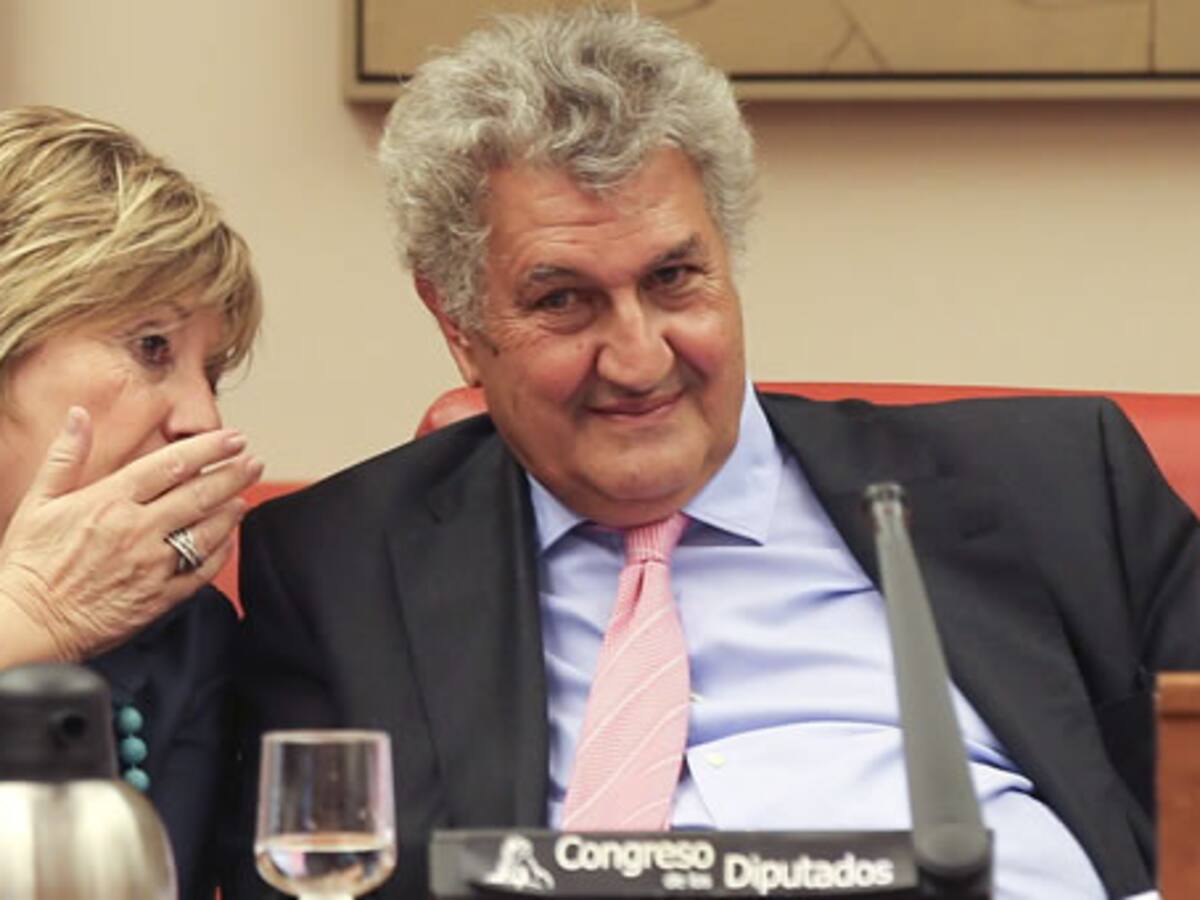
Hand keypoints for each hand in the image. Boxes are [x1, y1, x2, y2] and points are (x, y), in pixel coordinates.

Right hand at [0, 406, 263, 663]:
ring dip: (231, 510)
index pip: (171, 465)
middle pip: (199, 494)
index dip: (209, 448)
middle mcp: (137, 530)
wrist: (28, 624)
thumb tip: (78, 415)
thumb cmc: (30, 564)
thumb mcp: (38, 502)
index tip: (233, 439)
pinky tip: (228, 540)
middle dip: (233, 475)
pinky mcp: (159, 597)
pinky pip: (202, 571)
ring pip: (207, 531)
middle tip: (253, 461)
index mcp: (110, 501)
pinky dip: (220, 552)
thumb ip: (66, 456)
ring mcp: (152, 564)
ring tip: (244, 496)